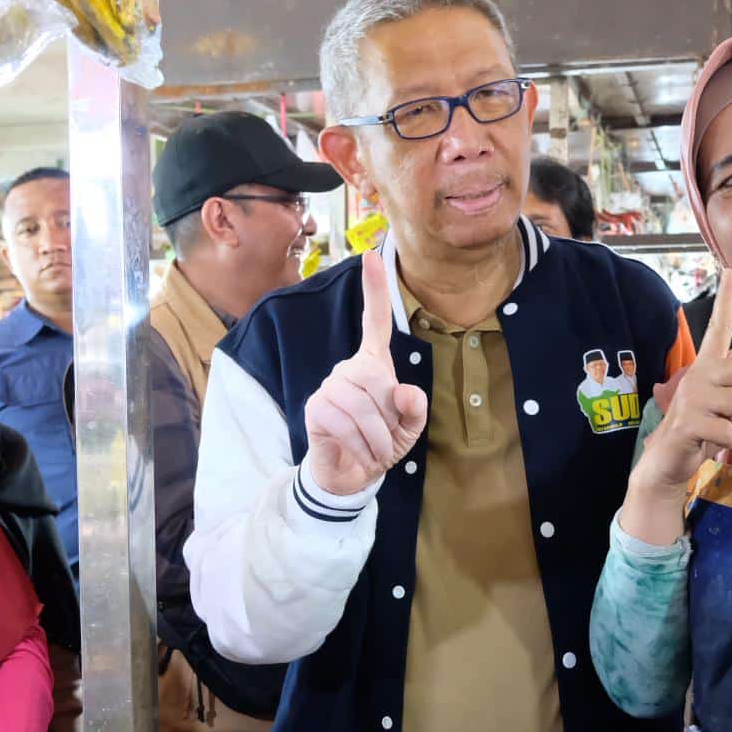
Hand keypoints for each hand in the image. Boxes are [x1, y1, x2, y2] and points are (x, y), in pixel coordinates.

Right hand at [303, 251, 428, 496]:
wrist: (350, 475)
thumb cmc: (380, 444)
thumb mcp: (408, 429)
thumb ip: (415, 410)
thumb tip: (405, 392)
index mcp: (373, 365)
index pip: (373, 321)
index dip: (373, 290)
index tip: (370, 256)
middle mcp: (348, 369)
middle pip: (377, 381)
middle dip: (389, 417)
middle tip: (388, 440)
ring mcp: (329, 387)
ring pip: (362, 405)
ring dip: (378, 437)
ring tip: (377, 452)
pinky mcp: (316, 408)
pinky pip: (345, 423)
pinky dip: (361, 446)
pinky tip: (361, 455)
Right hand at [631, 268, 731, 490]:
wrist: (667, 461)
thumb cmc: (701, 432)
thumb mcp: (723, 409)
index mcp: (706, 368)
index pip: (717, 329)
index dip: (725, 301)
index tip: (730, 271)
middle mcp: (698, 375)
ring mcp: (691, 397)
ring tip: (720, 431)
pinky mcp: (688, 421)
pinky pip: (730, 430)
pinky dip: (727, 443)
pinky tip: (708, 444)